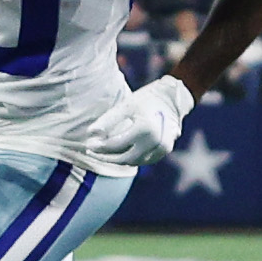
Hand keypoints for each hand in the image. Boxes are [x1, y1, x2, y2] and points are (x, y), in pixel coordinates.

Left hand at [76, 73, 193, 171]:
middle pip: (124, 158)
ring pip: (133, 162)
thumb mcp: (126, 105)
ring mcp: (162, 149)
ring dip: (117, 159)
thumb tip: (90, 133)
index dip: (100, 146)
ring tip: (103, 152)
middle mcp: (156, 142)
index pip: (116, 144)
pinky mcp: (164, 152)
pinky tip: (118, 153)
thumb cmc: (146, 99)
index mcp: (145, 129)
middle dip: (106, 157)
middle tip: (92, 151)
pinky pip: (143, 160)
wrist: (173, 98)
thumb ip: (108, 120)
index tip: (88, 143)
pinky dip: (130, 158)